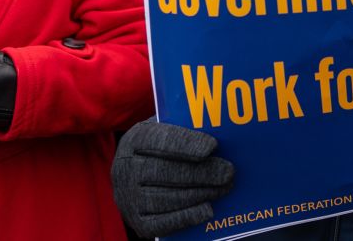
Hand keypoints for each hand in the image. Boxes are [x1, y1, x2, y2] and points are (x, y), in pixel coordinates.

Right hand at [112, 119, 234, 237]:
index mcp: (135, 140)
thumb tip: (221, 137)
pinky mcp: (137, 221)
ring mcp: (128, 198)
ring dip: (199, 194)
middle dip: (200, 172)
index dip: (185, 144)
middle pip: (165, 171)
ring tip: (224, 188)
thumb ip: (189, 131)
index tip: (212, 146)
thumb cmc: (164, 145)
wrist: (137, 172)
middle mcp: (125, 169)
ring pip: (166, 198)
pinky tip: (208, 210)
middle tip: (228, 171)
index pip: (158, 140)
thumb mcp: (170, 128)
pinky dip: (187, 217)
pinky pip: (162, 223)